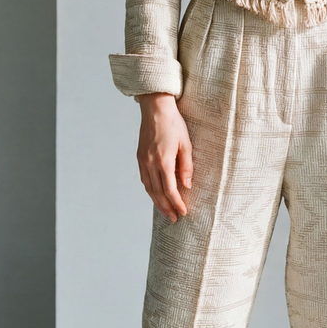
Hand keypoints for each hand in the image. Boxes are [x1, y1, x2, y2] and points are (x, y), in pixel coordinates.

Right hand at [134, 93, 192, 220]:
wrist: (155, 108)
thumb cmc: (174, 124)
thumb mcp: (186, 144)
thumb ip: (187, 166)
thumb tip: (186, 185)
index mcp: (163, 161)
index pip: (170, 190)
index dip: (176, 203)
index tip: (183, 212)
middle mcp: (150, 164)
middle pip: (158, 193)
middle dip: (166, 208)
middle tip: (174, 219)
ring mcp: (143, 161)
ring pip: (149, 188)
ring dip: (157, 202)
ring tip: (166, 211)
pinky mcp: (140, 157)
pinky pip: (144, 179)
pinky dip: (150, 191)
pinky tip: (156, 195)